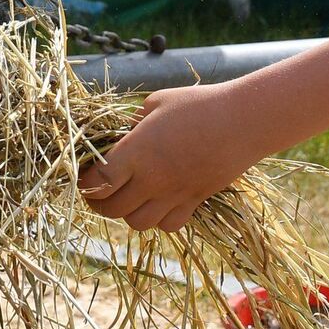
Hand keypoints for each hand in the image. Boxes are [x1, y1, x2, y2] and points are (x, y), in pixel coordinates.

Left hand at [78, 82, 260, 232]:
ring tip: (127, 197)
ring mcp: (174, 194)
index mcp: (137, 151)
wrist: (243, 122)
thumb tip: (122, 134)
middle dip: (99, 202)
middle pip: (113, 208)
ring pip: (138, 223)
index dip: (85, 183)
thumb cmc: (198, 105)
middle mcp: (152, 179)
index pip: (98, 181)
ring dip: (127, 213)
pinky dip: (158, 220)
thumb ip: (133, 122)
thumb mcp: (157, 103)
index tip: (85, 175)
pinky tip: (158, 202)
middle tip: (98, 191)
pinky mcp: (194, 202)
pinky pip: (168, 225)